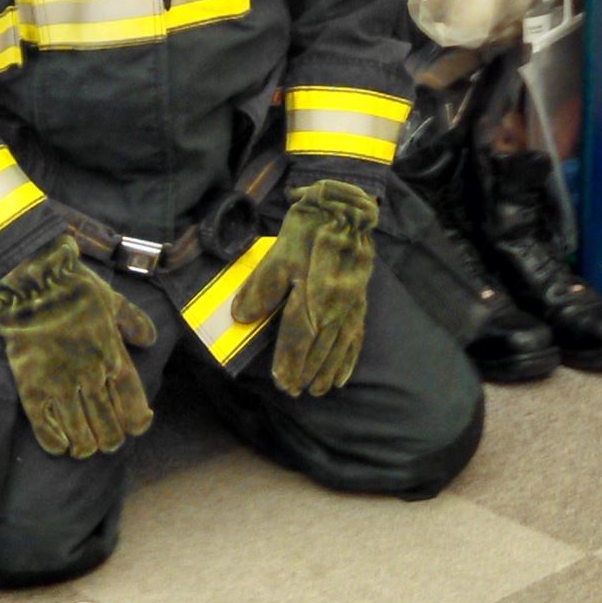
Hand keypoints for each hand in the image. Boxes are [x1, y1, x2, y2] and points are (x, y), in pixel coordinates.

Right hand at [0, 235, 155, 458]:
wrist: (34, 279)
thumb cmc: (75, 287)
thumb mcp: (114, 300)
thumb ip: (134, 323)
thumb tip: (149, 340)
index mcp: (113, 356)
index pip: (133, 405)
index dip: (138, 423)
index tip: (137, 425)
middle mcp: (91, 375)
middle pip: (108, 427)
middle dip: (110, 439)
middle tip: (107, 440)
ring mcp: (60, 382)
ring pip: (79, 433)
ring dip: (86, 446)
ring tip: (85, 447)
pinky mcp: (31, 385)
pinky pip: (44, 425)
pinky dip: (54, 441)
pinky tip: (60, 446)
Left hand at [231, 178, 376, 396]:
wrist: (343, 210)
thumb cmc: (307, 231)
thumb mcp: (278, 254)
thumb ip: (261, 288)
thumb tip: (241, 316)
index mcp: (310, 295)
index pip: (297, 338)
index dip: (289, 362)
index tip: (281, 383)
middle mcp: (333, 305)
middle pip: (319, 347)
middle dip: (306, 371)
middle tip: (295, 392)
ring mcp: (350, 305)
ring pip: (338, 346)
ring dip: (327, 370)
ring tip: (317, 390)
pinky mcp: (360, 300)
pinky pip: (356, 336)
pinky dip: (349, 358)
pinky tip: (343, 375)